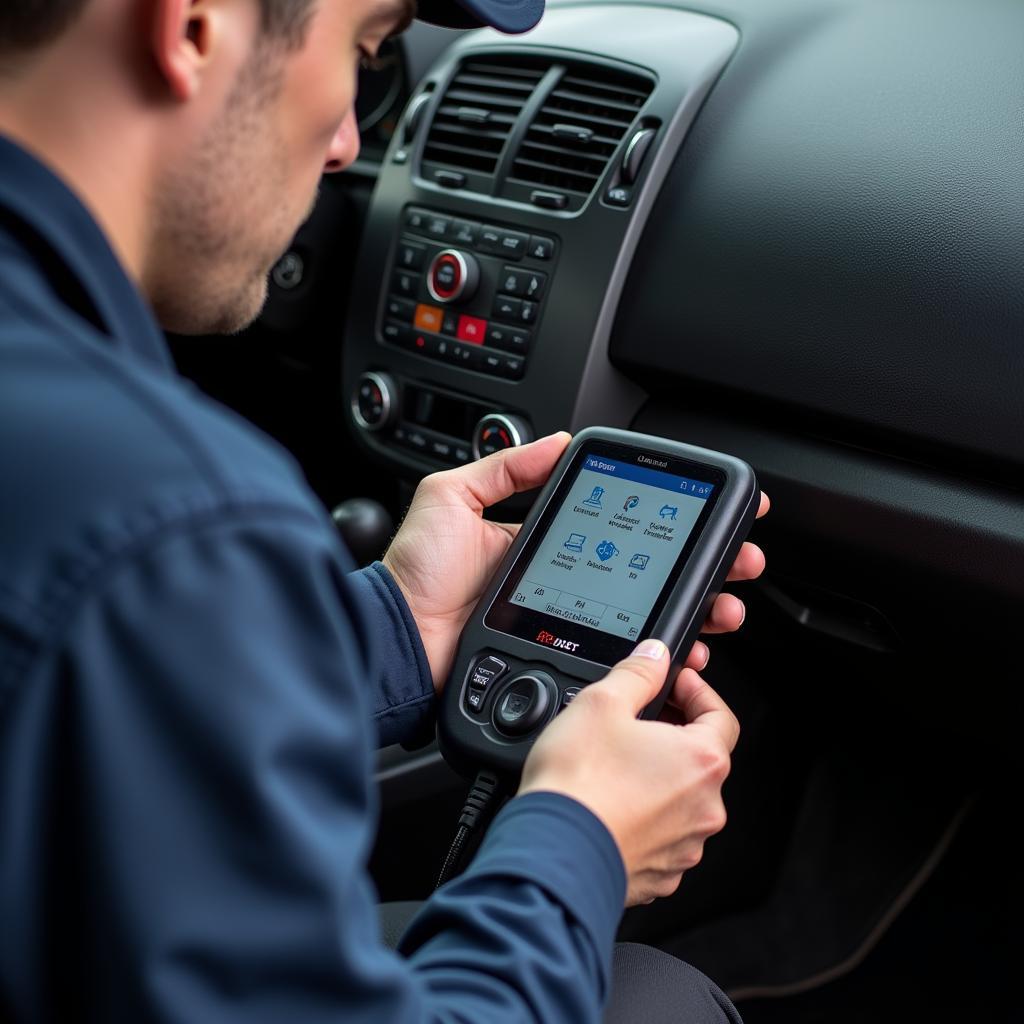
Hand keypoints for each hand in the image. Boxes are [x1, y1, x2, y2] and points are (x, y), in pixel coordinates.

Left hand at [383, 434, 769, 690]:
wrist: (401, 639)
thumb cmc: (418, 574)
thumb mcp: (453, 497)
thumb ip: (504, 467)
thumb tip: (556, 442)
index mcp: (546, 542)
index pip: (620, 528)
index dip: (666, 522)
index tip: (707, 510)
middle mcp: (569, 582)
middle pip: (651, 574)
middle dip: (704, 566)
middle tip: (738, 561)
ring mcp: (573, 623)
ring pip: (651, 618)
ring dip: (698, 610)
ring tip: (725, 605)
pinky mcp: (570, 658)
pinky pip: (627, 657)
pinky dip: (665, 653)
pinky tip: (688, 646)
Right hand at [519, 640, 738, 905]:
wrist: (552, 854)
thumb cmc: (578, 785)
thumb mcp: (601, 702)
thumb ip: (638, 672)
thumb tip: (655, 656)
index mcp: (702, 761)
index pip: (721, 715)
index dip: (697, 692)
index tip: (675, 685)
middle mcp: (705, 807)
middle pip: (700, 758)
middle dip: (671, 736)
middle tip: (636, 723)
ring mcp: (684, 846)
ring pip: (680, 800)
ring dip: (656, 779)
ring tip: (614, 767)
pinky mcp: (660, 874)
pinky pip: (660, 836)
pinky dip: (641, 819)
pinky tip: (609, 805)